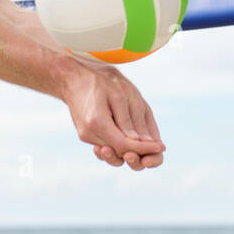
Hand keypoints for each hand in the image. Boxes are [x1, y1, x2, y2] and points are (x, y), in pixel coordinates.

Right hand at [61, 55, 164, 170]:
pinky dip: (120, 145)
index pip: (125, 145)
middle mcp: (89, 134)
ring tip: (147, 146)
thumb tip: (140, 141)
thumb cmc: (96, 83)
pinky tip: (132, 140)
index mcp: (97, 122)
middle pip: (119, 152)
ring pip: (113, 152)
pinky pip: (107, 145)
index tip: (162, 146)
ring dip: (131, 151)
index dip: (145, 148)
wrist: (71, 80)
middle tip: (157, 148)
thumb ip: (127, 120)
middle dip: (140, 153)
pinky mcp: (86, 136)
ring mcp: (86, 136)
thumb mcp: (116, 96)